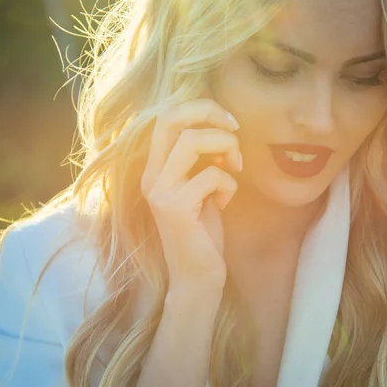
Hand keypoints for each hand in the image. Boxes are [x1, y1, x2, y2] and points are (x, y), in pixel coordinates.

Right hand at [140, 97, 241, 288]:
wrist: (196, 278)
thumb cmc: (202, 232)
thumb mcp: (201, 188)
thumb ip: (202, 159)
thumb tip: (220, 124)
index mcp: (155, 169)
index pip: (166, 117)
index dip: (199, 107)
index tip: (228, 123)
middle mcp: (151, 176)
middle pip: (171, 118)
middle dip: (209, 113)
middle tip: (235, 129)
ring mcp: (160, 192)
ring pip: (191, 141)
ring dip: (225, 146)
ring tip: (235, 167)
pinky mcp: (175, 208)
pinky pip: (212, 176)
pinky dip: (229, 185)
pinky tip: (224, 203)